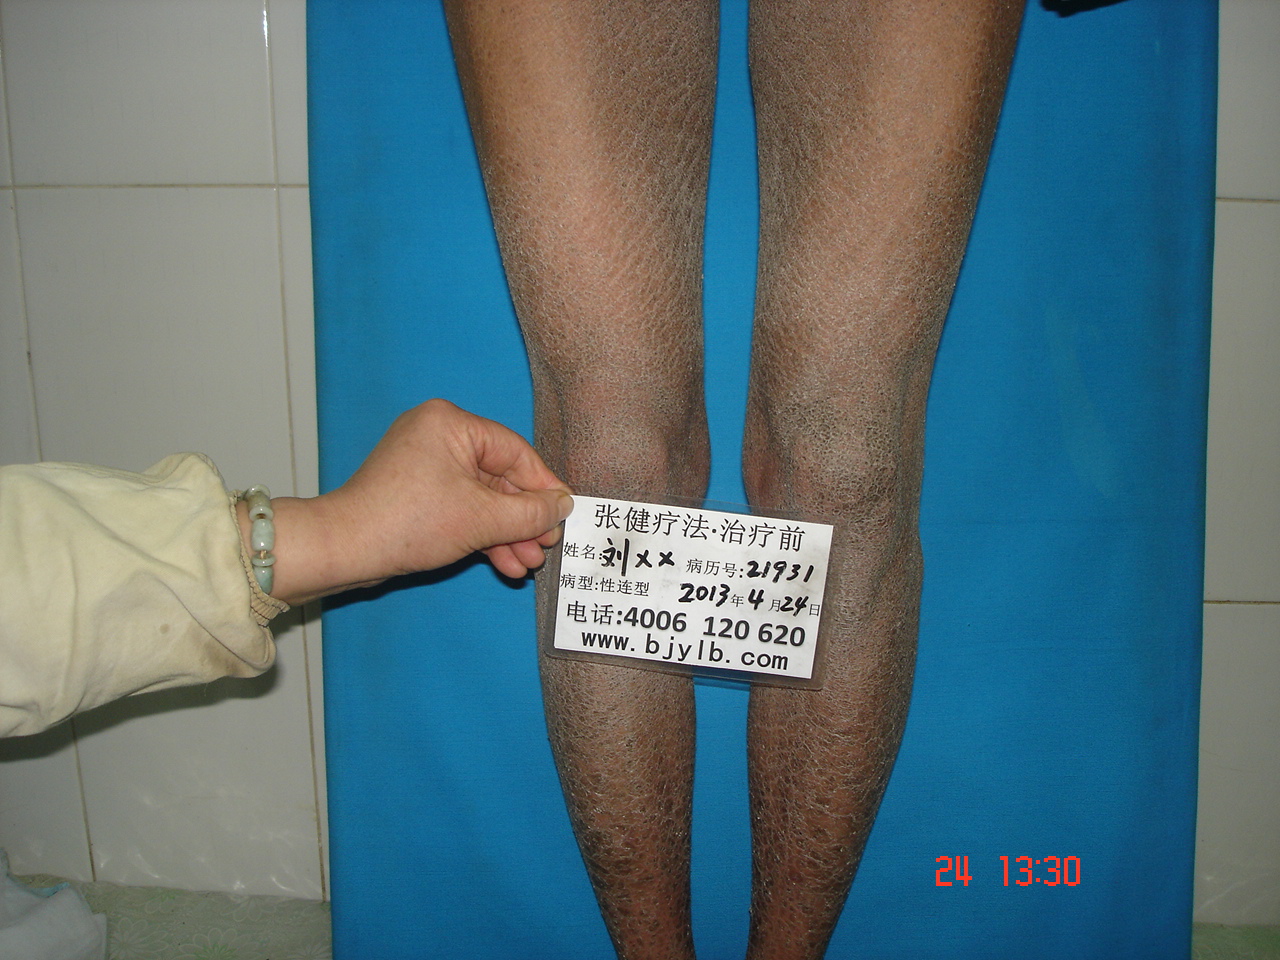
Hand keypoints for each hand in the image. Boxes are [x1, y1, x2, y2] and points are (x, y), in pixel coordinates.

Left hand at [245, 400, 572, 603]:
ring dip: (506, 533)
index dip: (544, 487)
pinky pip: (461, 508)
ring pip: (481, 498)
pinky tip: (504, 562)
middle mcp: (438, 435)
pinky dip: (481, 534)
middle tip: (546, 546)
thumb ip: (530, 512)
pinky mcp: (416, 493)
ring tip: (527, 565)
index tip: (565, 515)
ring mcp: (425, 465)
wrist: (346, 549)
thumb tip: (564, 505)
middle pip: (499, 478)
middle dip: (523, 519)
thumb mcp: (482, 518)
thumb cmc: (409, 522)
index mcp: (452, 423)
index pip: (515, 452)